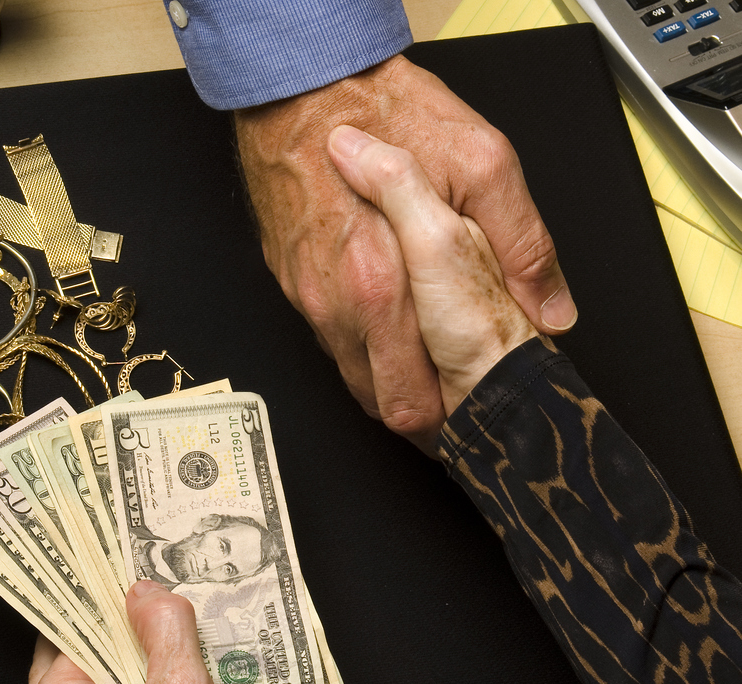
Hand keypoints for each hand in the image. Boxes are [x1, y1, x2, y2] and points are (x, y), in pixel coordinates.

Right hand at [234, 55, 574, 448]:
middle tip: (453, 409)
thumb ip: (522, 245)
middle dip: (421, 415)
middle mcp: (341, 306)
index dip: (443, 425)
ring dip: (389, 382)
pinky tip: (387, 321)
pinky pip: (332, 342)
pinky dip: (362, 346)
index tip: (467, 421)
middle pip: (380, 405)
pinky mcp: (295, 289)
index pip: (410, 401)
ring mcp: (312, 302)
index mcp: (385, 286)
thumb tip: (551, 310)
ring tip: (425, 369)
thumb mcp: (484, 165)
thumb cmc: (387, 116)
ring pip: (353, 379)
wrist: (301, 95)